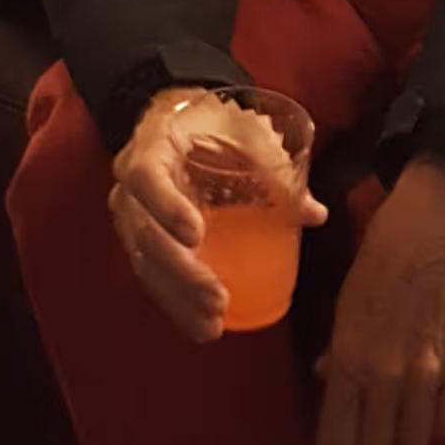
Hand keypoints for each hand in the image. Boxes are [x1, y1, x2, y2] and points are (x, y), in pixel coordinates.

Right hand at [110, 87, 326, 344]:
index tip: (197, 234)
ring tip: (212, 322)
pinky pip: (152, 276)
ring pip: (145, 263)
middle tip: (218, 297)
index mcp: (150, 148)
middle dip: (181, 271)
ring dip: (178, 296)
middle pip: (144, 233)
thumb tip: (314, 213)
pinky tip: (202, 325)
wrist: (179, 119)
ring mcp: (132, 217)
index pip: (146, 177)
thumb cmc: (212, 123)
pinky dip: (176, 303)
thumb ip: (273, 165)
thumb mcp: (241, 129)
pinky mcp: (143, 242)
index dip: (167, 206)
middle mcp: (131, 187)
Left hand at [313, 154, 444, 444]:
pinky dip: (439, 427)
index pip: (337, 432)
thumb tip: (328, 379)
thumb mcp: (348, 298)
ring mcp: (430, 372)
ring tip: (399, 437)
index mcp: (352, 354)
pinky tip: (432, 420)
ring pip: (415, 440)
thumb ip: (340, 347)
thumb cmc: (385, 252)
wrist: (443, 222)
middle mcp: (389, 373)